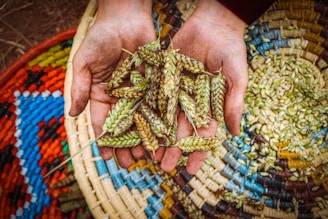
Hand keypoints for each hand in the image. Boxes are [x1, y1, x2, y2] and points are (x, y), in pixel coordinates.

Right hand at [69, 0, 155, 167]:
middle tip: (129, 163)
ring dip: (143, 138)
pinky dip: (159, 120)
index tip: (108, 157)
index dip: (105, 140)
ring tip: (146, 155)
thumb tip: (71, 114)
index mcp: (101, 94)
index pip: (102, 122)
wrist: (125, 18)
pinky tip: (162, 135)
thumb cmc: (100, 37)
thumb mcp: (84, 62)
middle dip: (125, 145)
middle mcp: (120, 97)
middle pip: (123, 126)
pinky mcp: (154, 84)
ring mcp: (138, 92)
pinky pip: (157, 104)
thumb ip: (80, 87)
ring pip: (141, 119)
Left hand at [155, 0, 247, 173]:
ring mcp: (176, 91)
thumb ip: (234, 103)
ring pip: (164, 118)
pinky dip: (146, 112)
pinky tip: (139, 126)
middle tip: (164, 166)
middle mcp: (191, 102)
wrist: (213, 24)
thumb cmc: (231, 50)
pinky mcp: (163, 78)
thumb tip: (234, 133)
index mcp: (209, 106)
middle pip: (181, 130)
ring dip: (157, 136)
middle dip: (173, 149)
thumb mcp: (236, 77)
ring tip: (149, 153)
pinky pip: (154, 97)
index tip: (191, 170)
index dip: (197, 152)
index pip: (203, 135)